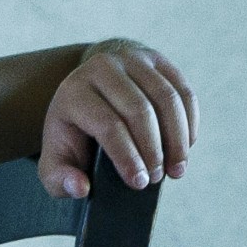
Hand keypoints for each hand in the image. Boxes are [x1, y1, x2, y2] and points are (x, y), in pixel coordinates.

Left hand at [35, 38, 195, 199]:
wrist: (89, 86)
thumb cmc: (75, 131)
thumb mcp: (56, 158)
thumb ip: (60, 180)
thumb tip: (81, 187)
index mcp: (73, 92)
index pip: (108, 125)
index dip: (128, 157)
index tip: (141, 183)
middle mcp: (101, 67)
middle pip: (139, 111)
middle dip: (154, 150)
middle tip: (158, 178)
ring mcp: (131, 59)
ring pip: (166, 99)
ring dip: (177, 139)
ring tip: (176, 169)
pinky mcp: (155, 59)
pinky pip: (182, 91)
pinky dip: (189, 122)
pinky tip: (185, 146)